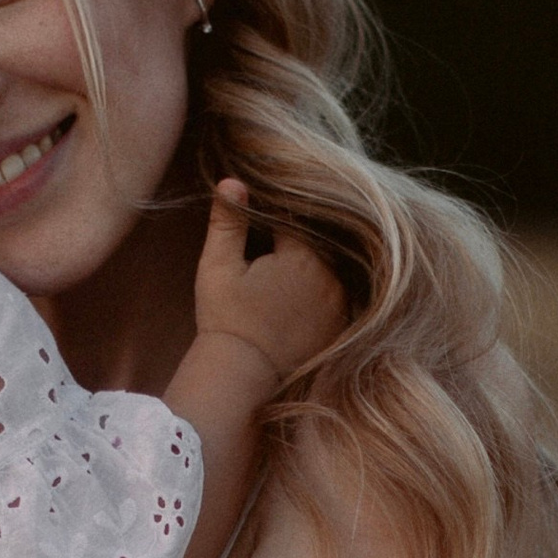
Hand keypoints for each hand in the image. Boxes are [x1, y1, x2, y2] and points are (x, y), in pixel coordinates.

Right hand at [191, 181, 347, 387]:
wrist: (241, 376)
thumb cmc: (224, 318)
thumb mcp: (218, 266)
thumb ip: (228, 222)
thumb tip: (233, 181)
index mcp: (302, 255)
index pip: (292, 223)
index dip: (272, 224)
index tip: (258, 232)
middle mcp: (330, 277)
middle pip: (315, 246)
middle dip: (294, 247)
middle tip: (269, 260)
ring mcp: (339, 305)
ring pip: (326, 271)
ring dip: (310, 270)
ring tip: (281, 282)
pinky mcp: (339, 329)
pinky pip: (334, 299)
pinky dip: (319, 296)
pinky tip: (295, 304)